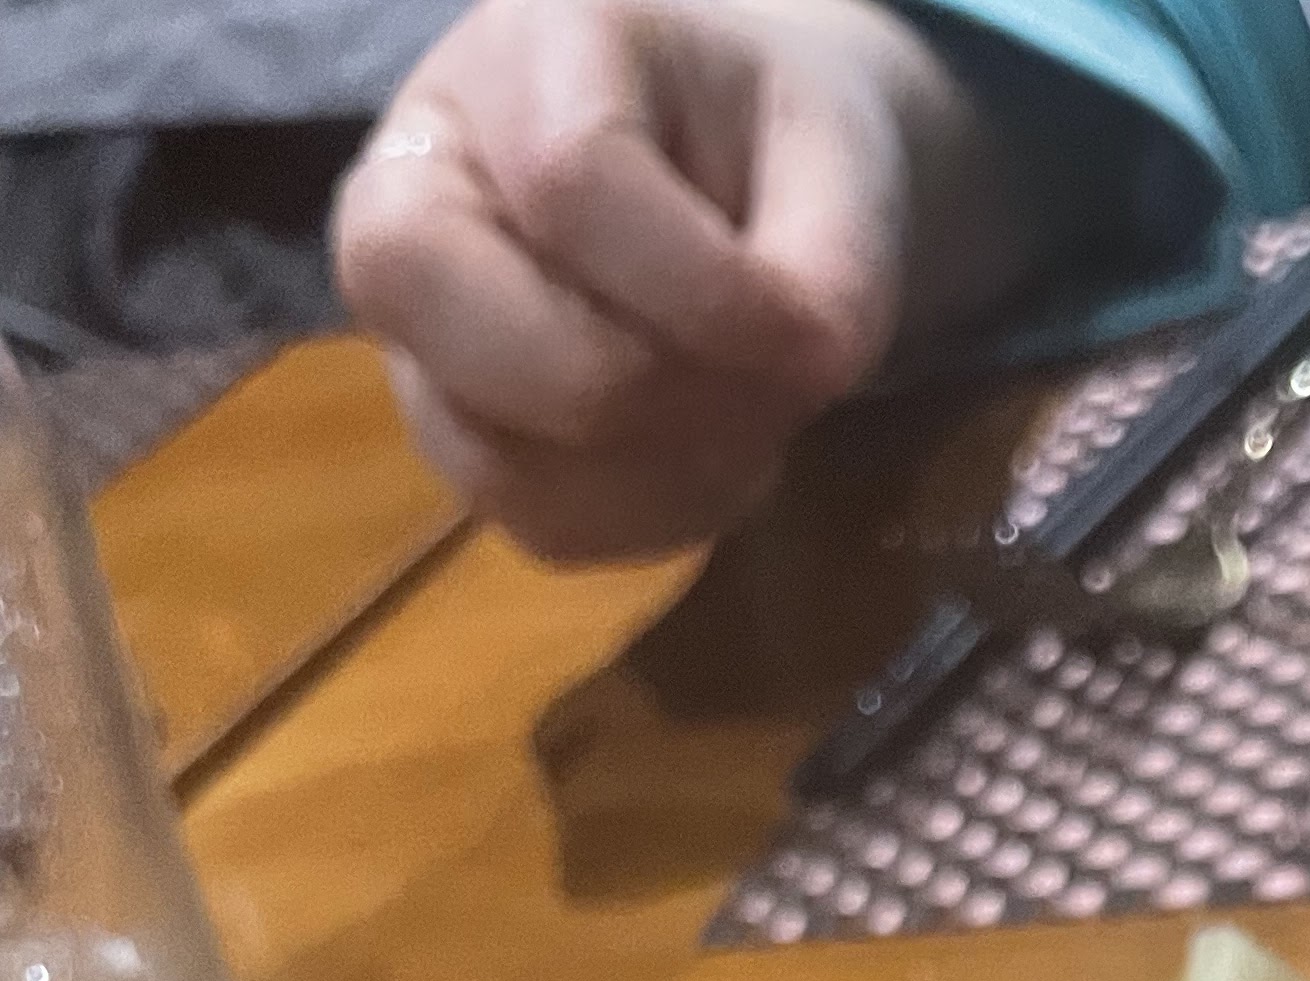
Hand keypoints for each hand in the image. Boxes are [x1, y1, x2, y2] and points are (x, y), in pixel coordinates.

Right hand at [337, 0, 1021, 563]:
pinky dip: (655, 518)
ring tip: (745, 415)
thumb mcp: (832, 157)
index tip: (817, 334)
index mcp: (515, 57)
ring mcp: (412, 330)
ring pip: (507, 468)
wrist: (727, 171)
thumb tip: (807, 373)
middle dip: (664, 399)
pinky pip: (545, 525)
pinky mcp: (451, 436)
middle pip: (491, 346)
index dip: (712, 294)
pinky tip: (707, 453)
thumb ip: (828, 260)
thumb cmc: (766, 142)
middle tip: (763, 382)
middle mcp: (409, 189)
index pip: (573, 185)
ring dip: (668, 477)